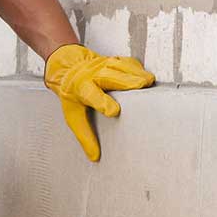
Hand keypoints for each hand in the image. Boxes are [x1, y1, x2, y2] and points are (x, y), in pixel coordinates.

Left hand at [43, 44, 154, 161]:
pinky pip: (128, 62)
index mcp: (80, 89)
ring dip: (135, 73)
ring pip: (120, 67)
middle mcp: (92, 75)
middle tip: (141, 86)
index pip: (91, 96)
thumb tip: (94, 156)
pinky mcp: (114, 60)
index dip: (102, 102)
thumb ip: (84, 136)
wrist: (67, 67)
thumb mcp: (73, 115)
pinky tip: (146, 75)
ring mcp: (103, 66)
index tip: (113, 111)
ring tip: (148, 82)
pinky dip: (138, 68)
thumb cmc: (72, 93)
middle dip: (125, 81)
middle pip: (109, 76)